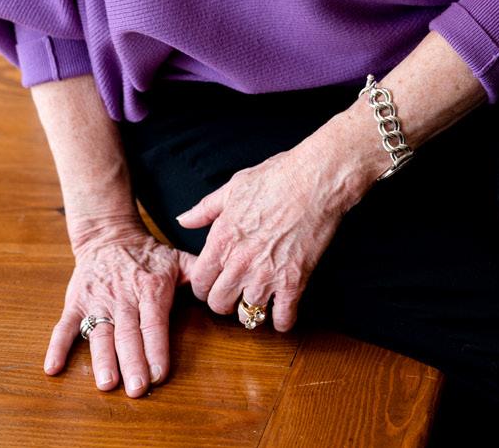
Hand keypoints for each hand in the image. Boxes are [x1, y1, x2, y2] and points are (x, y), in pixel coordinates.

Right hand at [43, 217, 191, 395]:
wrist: (109, 234)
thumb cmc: (147, 254)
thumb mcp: (175, 259)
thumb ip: (197, 274)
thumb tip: (221, 289)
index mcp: (150, 289)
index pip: (154, 324)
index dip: (157, 348)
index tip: (160, 374)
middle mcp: (123, 297)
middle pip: (128, 334)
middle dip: (133, 361)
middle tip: (136, 388)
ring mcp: (98, 300)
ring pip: (99, 332)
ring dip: (102, 359)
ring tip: (106, 382)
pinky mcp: (76, 301)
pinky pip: (65, 325)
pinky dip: (58, 345)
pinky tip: (53, 366)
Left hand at [176, 128, 361, 332]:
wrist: (315, 181)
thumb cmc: (276, 178)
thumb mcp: (233, 187)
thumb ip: (205, 209)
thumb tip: (183, 220)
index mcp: (221, 240)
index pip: (199, 283)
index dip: (204, 286)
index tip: (214, 282)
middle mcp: (239, 263)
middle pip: (219, 304)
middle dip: (224, 301)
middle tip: (234, 293)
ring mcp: (266, 276)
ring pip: (248, 316)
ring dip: (253, 310)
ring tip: (259, 300)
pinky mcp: (294, 283)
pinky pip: (283, 319)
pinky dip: (282, 320)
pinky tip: (283, 309)